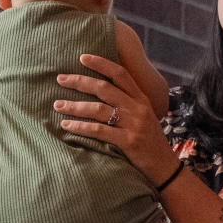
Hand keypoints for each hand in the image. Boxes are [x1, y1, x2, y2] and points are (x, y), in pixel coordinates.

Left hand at [55, 53, 177, 183]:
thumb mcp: (144, 116)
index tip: (82, 57)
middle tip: (60, 79)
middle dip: (80, 81)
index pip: (121, 74)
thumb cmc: (150, 140)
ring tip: (57, 105)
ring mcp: (133, 124)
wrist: (164, 164)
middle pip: (104, 88)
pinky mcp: (128, 141)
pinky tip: (66, 125)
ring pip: (98, 109)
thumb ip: (129, 102)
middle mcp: (138, 108)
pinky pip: (99, 130)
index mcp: (141, 99)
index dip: (101, 64)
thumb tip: (103, 90)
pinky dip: (80, 127)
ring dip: (74, 106)